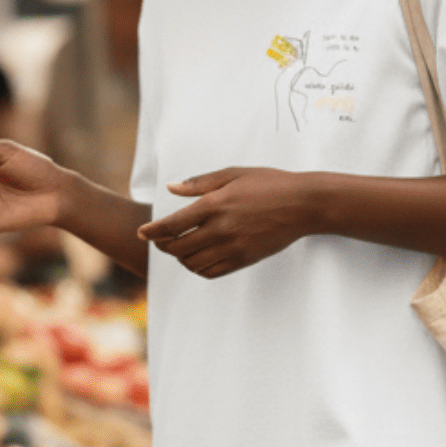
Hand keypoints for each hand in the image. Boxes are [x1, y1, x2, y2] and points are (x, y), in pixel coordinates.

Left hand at [137, 168, 310, 279]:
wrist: (303, 205)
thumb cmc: (269, 184)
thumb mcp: (233, 174)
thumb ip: (199, 183)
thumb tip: (171, 188)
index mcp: (215, 205)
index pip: (172, 225)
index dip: (152, 232)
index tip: (142, 233)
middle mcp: (221, 229)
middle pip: (178, 248)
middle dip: (163, 246)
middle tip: (159, 241)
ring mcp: (233, 247)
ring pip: (193, 264)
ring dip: (180, 258)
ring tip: (179, 249)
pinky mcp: (244, 259)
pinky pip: (212, 272)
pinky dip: (198, 268)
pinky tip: (198, 259)